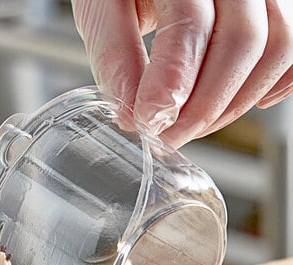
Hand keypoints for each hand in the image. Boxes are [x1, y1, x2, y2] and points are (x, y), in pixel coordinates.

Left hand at [72, 0, 292, 146]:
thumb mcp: (103, 8)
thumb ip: (114, 54)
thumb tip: (132, 113)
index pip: (190, 26)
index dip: (170, 85)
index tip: (149, 123)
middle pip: (242, 41)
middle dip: (203, 107)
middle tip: (168, 136)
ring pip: (276, 46)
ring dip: (234, 103)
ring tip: (192, 125)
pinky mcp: (276, 3)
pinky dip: (272, 83)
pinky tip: (238, 105)